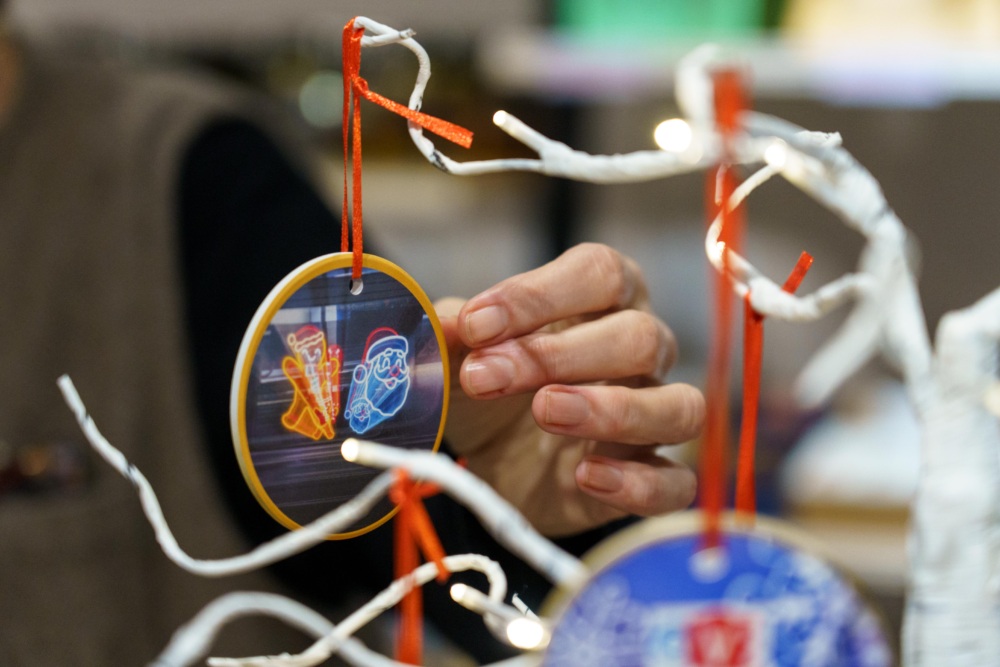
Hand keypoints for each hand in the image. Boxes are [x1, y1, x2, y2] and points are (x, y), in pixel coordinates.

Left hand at [436, 243, 703, 536]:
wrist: (491, 460)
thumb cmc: (492, 384)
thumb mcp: (461, 352)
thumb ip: (454, 331)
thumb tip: (446, 323)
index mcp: (605, 300)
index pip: (600, 273)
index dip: (539, 294)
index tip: (476, 324)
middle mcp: (643, 352)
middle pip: (640, 337)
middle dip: (558, 356)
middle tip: (486, 377)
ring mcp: (653, 417)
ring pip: (678, 407)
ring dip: (613, 410)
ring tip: (546, 412)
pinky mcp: (649, 478)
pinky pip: (675, 483)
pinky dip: (638, 483)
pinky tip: (586, 477)